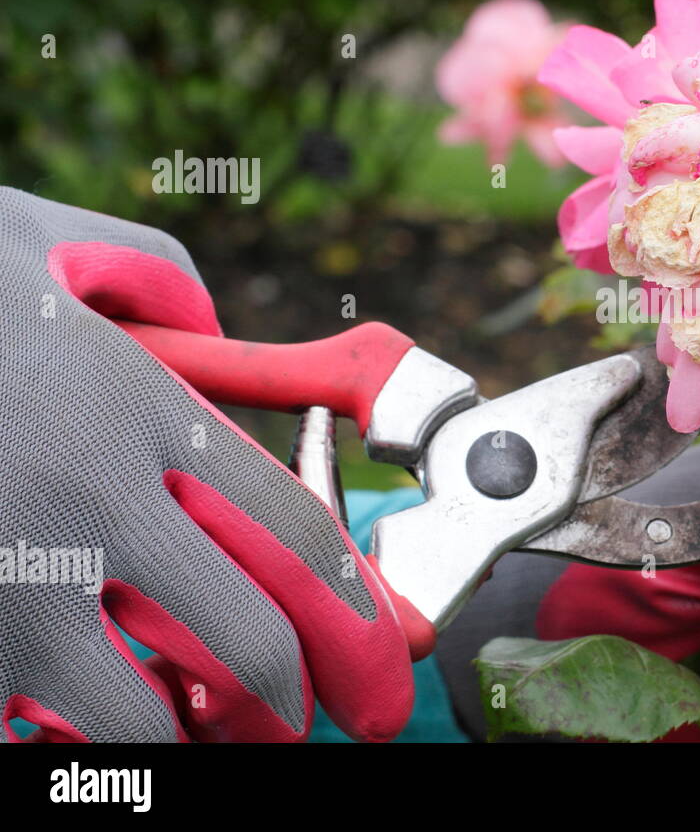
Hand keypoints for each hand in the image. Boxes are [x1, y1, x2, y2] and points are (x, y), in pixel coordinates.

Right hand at [0, 188, 413, 741]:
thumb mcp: (47, 237)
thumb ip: (156, 279)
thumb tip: (210, 330)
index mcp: (140, 412)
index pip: (297, 536)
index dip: (356, 618)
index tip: (375, 669)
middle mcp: (89, 504)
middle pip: (243, 642)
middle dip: (287, 706)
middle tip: (297, 728)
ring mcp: (7, 580)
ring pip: (136, 717)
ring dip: (183, 747)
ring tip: (193, 741)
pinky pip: (25, 730)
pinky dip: (72, 749)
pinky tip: (82, 735)